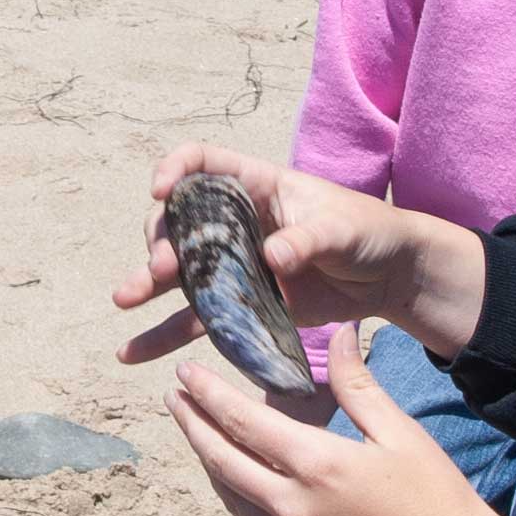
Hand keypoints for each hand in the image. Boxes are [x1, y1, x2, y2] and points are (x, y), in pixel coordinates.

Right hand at [112, 145, 455, 367]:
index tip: (159, 191)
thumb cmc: (369, 233)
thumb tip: (272, 257)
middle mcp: (237, 222)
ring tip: (124, 299)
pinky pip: (197, 319)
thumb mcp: (342, 231)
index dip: (175, 170)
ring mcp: (236, 263)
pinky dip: (165, 335)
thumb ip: (306, 241)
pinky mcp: (242, 303)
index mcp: (258, 186)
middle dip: (161, 242)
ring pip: (181, 272)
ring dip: (148, 285)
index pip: (204, 163)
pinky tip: (133, 352)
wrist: (391, 276)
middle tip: (160, 270)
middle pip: (181, 222)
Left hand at [167, 324, 515, 515]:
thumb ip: (358, 384)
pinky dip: (233, 502)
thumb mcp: (401, 433)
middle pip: (222, 459)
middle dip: (192, 425)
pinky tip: (232, 487)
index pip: (243, 421)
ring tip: (196, 435)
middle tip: (174, 398)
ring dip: (207, 463)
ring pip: (230, 497)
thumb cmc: (438, 499)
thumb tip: (338, 333)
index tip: (185, 374)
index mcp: (316, 464)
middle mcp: (292, 506)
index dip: (208, 395)